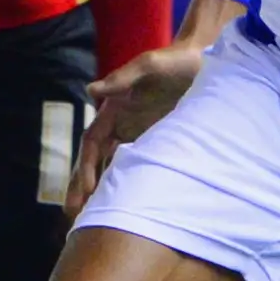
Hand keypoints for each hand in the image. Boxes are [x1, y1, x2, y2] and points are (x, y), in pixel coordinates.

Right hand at [67, 42, 205, 214]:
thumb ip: (123, 78)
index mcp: (114, 109)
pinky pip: (136, 167)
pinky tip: (123, 207)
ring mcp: (138, 135)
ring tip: (91, 220)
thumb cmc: (176, 60)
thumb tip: (90, 90)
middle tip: (74, 217)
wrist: (205, 62)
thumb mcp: (150, 64)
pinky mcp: (158, 142)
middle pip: (96, 160)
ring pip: (112, 167)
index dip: (86, 167)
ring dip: (101, 191)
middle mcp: (121, 124)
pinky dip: (126, 186)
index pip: (92, 143)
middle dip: (83, 187)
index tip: (86, 191)